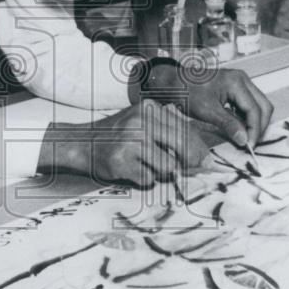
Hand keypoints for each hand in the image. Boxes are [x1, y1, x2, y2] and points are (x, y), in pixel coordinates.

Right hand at [37, 99, 208, 187]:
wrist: (82, 143)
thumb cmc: (119, 135)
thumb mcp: (142, 122)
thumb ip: (169, 131)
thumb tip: (203, 156)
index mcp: (148, 108)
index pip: (184, 129)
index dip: (199, 148)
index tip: (206, 161)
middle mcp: (140, 121)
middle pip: (181, 145)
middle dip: (191, 161)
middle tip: (194, 170)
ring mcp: (130, 141)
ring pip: (168, 166)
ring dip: (162, 172)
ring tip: (147, 166)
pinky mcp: (121, 161)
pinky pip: (149, 179)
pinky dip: (144, 179)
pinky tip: (132, 169)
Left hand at [184, 67, 274, 148]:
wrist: (172, 82)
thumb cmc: (186, 91)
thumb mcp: (207, 111)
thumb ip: (228, 125)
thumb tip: (244, 140)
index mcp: (237, 82)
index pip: (255, 109)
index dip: (255, 130)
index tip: (249, 146)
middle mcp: (242, 79)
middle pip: (263, 106)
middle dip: (259, 126)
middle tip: (250, 143)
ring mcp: (240, 82)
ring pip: (257, 105)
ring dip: (253, 122)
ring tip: (243, 137)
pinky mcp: (235, 88)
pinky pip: (248, 104)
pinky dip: (246, 118)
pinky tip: (237, 128)